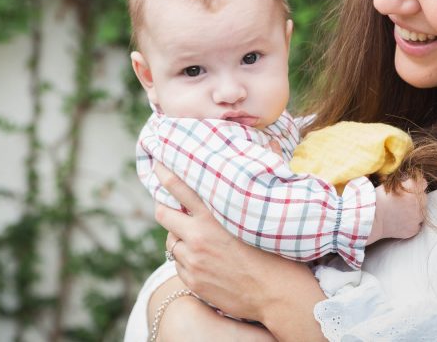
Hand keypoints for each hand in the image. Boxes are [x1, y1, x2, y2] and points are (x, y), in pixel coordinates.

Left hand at [153, 162, 327, 339]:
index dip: (164, 174)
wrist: (277, 295)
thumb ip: (266, 173)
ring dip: (178, 236)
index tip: (158, 165)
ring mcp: (193, 260)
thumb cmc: (279, 250)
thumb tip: (270, 142)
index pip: (178, 187)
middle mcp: (198, 236)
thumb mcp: (270, 209)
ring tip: (193, 236)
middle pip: (163, 213)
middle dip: (165, 207)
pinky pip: (178, 265)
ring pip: (171, 241)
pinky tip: (202, 259)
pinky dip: (186, 259)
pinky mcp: (192, 281)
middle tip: (170, 204)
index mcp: (214, 215)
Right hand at [366, 175, 426, 243]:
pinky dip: (411, 223)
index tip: (409, 188)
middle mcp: (419, 201)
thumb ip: (405, 180)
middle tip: (402, 201)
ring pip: (421, 212)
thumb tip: (416, 181)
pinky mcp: (414, 229)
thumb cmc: (376, 199)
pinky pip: (416, 225)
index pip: (422, 183)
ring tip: (400, 212)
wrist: (371, 219)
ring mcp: (417, 217)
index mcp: (413, 187)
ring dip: (414, 211)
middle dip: (415, 198)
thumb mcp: (390, 183)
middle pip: (423, 197)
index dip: (415, 185)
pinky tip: (401, 221)